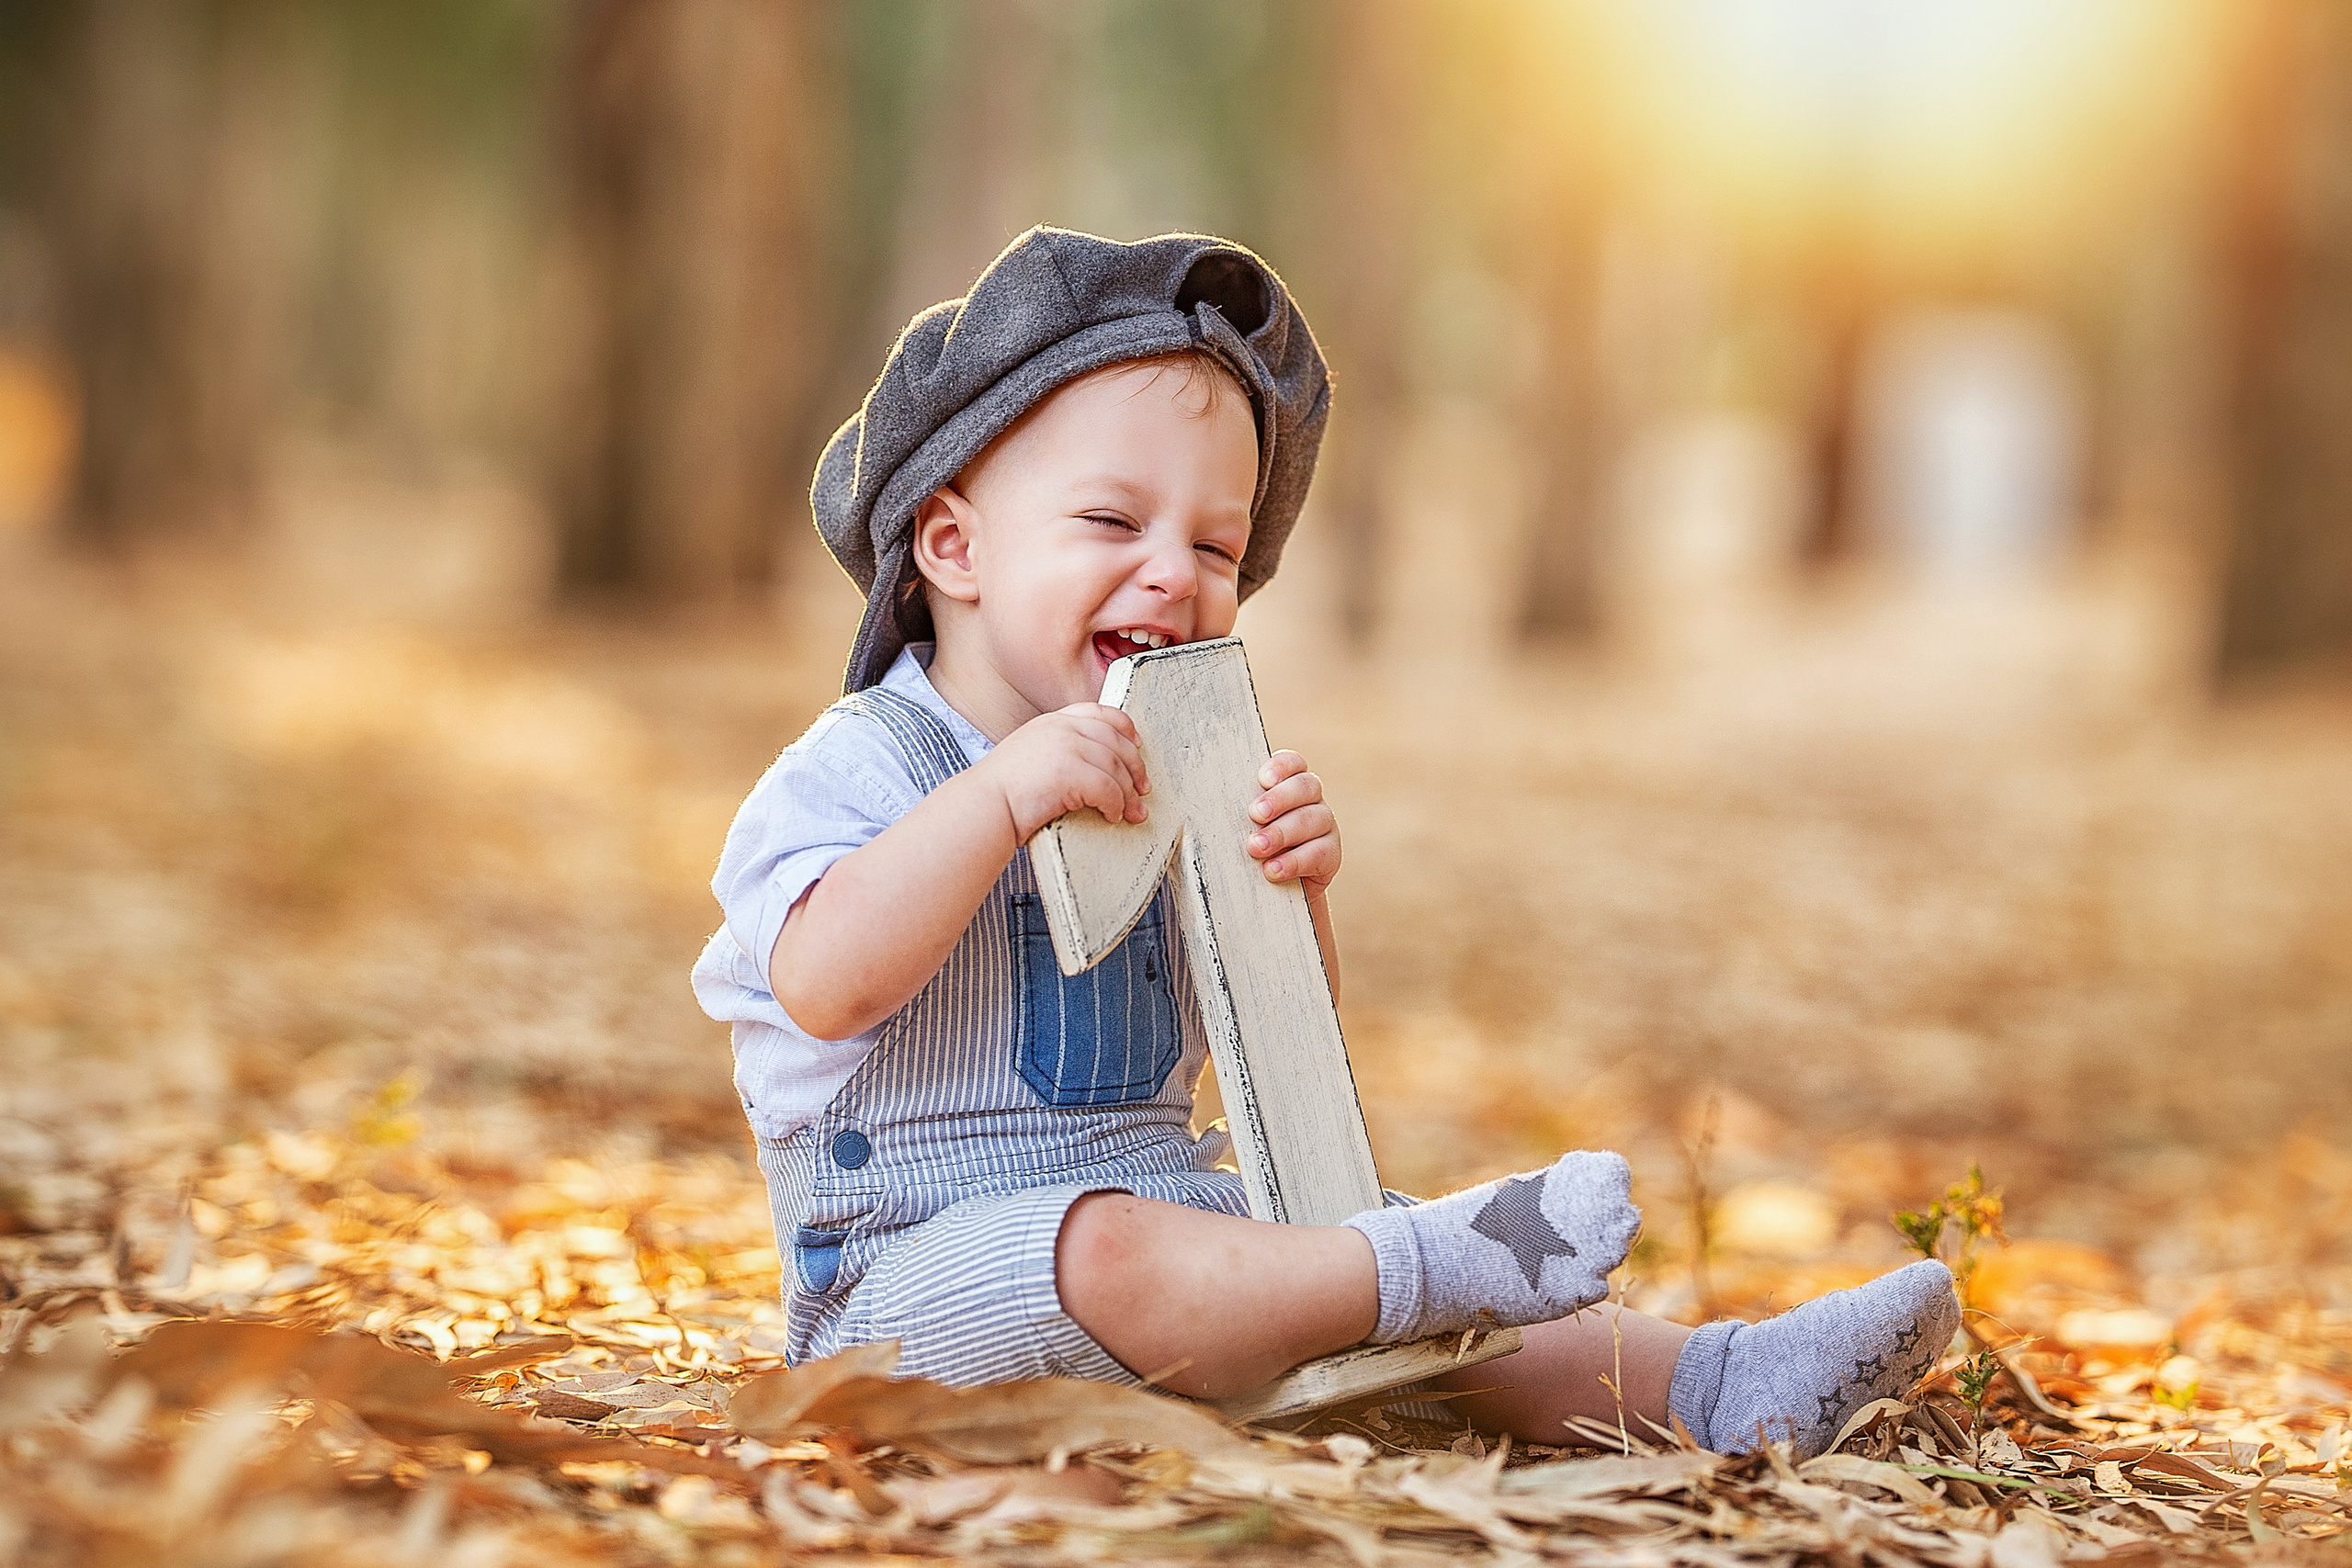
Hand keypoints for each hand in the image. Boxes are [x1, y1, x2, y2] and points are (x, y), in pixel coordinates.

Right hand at [978, 703, 1150, 841]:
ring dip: (1129, 794)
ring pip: (1116, 767)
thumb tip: (1095, 768)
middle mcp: (1061, 728)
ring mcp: (1066, 747)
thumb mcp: (1031, 755)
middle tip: (1142, 789)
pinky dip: (1116, 805)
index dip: (1125, 729)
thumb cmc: (1003, 793)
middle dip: (1135, 767)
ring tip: (1131, 812)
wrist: (983, 807)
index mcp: (1052, 721)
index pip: (1100, 713)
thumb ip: (1059, 751)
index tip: (1137, 746)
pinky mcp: (1069, 772)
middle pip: (1116, 741)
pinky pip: (1108, 789)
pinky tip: (1112, 817)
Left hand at [1246, 750, 1339, 896]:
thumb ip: (1233, 809)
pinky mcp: (1331, 854)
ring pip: (1313, 819)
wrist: (1275, 888)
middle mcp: (1311, 800)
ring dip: (1282, 833)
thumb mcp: (1240, 824)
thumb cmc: (1250, 846)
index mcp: (1289, 784)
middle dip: (1279, 799)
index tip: (1262, 780)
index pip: (1293, 763)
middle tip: (1255, 814)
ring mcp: (1325, 825)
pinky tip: (1273, 870)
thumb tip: (1197, 802)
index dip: (1281, 767)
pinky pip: (1319, 853)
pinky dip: (1294, 862)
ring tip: (1256, 848)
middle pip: (1306, 786)